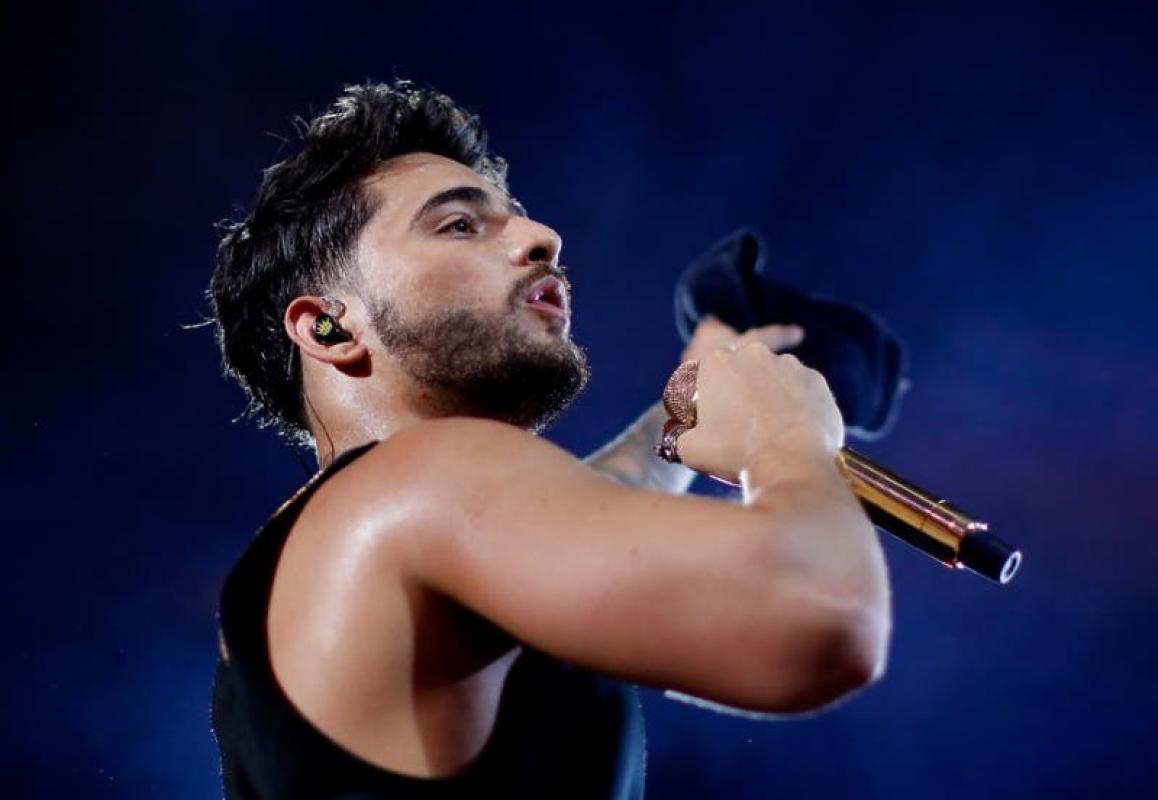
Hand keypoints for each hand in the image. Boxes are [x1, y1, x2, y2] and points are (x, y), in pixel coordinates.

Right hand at [673, 325, 843, 483]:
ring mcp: (789, 364)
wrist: (792, 465)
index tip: (707, 419)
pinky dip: (795, 405)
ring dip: (767, 397)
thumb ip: (680, 436)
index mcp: (715, 362)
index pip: (702, 375)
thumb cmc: (737, 454)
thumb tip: (683, 437)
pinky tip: (790, 430)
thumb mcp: (689, 449)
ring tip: (767, 431)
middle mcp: (752, 353)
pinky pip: (800, 390)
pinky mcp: (816, 379)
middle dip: (735, 393)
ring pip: (771, 378)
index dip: (701, 398)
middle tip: (737, 425)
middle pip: (737, 372)